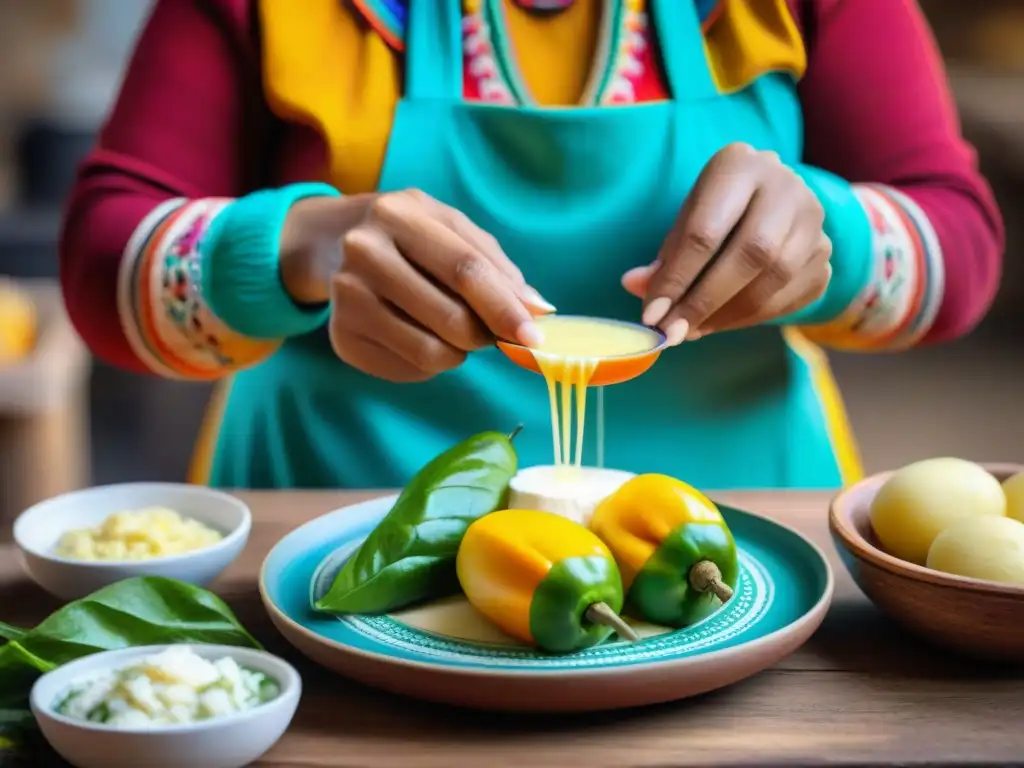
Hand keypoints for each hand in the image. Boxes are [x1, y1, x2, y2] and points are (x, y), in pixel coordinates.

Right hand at [321, 189, 552, 382]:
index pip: (465, 270)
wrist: (334, 241)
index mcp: (399, 214)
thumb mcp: (452, 232)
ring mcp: (346, 296)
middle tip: (489, 333)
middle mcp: (364, 251)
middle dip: (485, 335)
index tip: (533, 337)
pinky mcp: (340, 337)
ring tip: (451, 332)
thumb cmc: (411, 237)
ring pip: (430, 352)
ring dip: (458, 353)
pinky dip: (429, 365)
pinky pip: (407, 369)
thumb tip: (538, 312)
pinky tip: (419, 337)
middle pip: (451, 318)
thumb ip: (497, 268)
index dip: (504, 307)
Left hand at [621, 143, 831, 344]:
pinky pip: (793, 296)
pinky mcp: (825, 253)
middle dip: (705, 301)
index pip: (706, 230)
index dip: (677, 278)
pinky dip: (753, 318)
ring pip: (776, 277)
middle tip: (673, 332)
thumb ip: (665, 257)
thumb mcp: (685, 223)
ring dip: (729, 314)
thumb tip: (635, 286)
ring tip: (693, 331)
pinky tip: (722, 323)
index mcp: (739, 165)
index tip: (652, 315)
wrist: (772, 203)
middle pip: (751, 253)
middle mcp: (785, 186)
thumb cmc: (717, 212)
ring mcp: (813, 219)